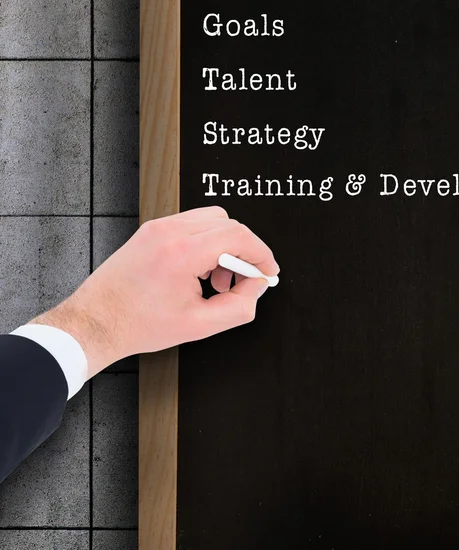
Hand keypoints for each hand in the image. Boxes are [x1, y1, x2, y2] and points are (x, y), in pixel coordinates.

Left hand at [30, 207, 278, 376]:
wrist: (96, 321)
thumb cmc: (138, 324)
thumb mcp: (200, 325)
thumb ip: (239, 306)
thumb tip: (256, 287)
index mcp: (181, 253)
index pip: (238, 236)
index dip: (261, 254)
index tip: (267, 270)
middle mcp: (169, 232)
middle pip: (228, 224)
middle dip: (243, 252)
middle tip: (240, 282)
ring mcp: (158, 228)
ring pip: (212, 220)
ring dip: (224, 247)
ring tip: (215, 280)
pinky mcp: (152, 231)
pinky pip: (192, 225)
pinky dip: (206, 244)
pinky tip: (199, 272)